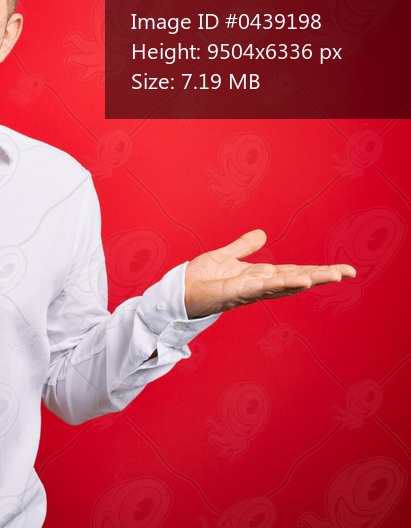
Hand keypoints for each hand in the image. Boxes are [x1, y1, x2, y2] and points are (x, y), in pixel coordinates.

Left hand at [184, 229, 355, 318]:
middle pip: (296, 278)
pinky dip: (282, 283)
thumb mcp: (224, 256)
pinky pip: (263, 287)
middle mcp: (258, 285)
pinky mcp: (236, 293)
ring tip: (333, 275)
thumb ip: (243, 246)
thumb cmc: (199, 278)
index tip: (342, 269)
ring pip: (285, 284)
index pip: (293, 271)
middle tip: (349, 272)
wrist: (177, 292)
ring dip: (309, 279)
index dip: (316, 270)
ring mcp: (249, 291)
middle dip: (322, 276)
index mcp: (258, 276)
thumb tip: (263, 234)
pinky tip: (300, 280)